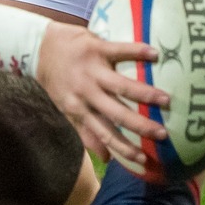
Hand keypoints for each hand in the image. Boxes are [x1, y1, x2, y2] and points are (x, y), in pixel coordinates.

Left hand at [34, 23, 168, 170]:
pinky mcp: (96, 47)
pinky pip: (120, 50)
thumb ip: (85, 132)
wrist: (38, 45)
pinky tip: (155, 55)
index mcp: (79, 108)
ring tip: (166, 99)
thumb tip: (106, 158)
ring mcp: (92, 70)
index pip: (104, 133)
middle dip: (140, 125)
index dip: (123, 147)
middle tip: (163, 133)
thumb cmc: (55, 79)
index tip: (144, 158)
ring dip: (144, 93)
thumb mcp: (65, 108)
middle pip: (117, 113)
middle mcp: (86, 92)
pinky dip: (138, 52)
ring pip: (121, 85)